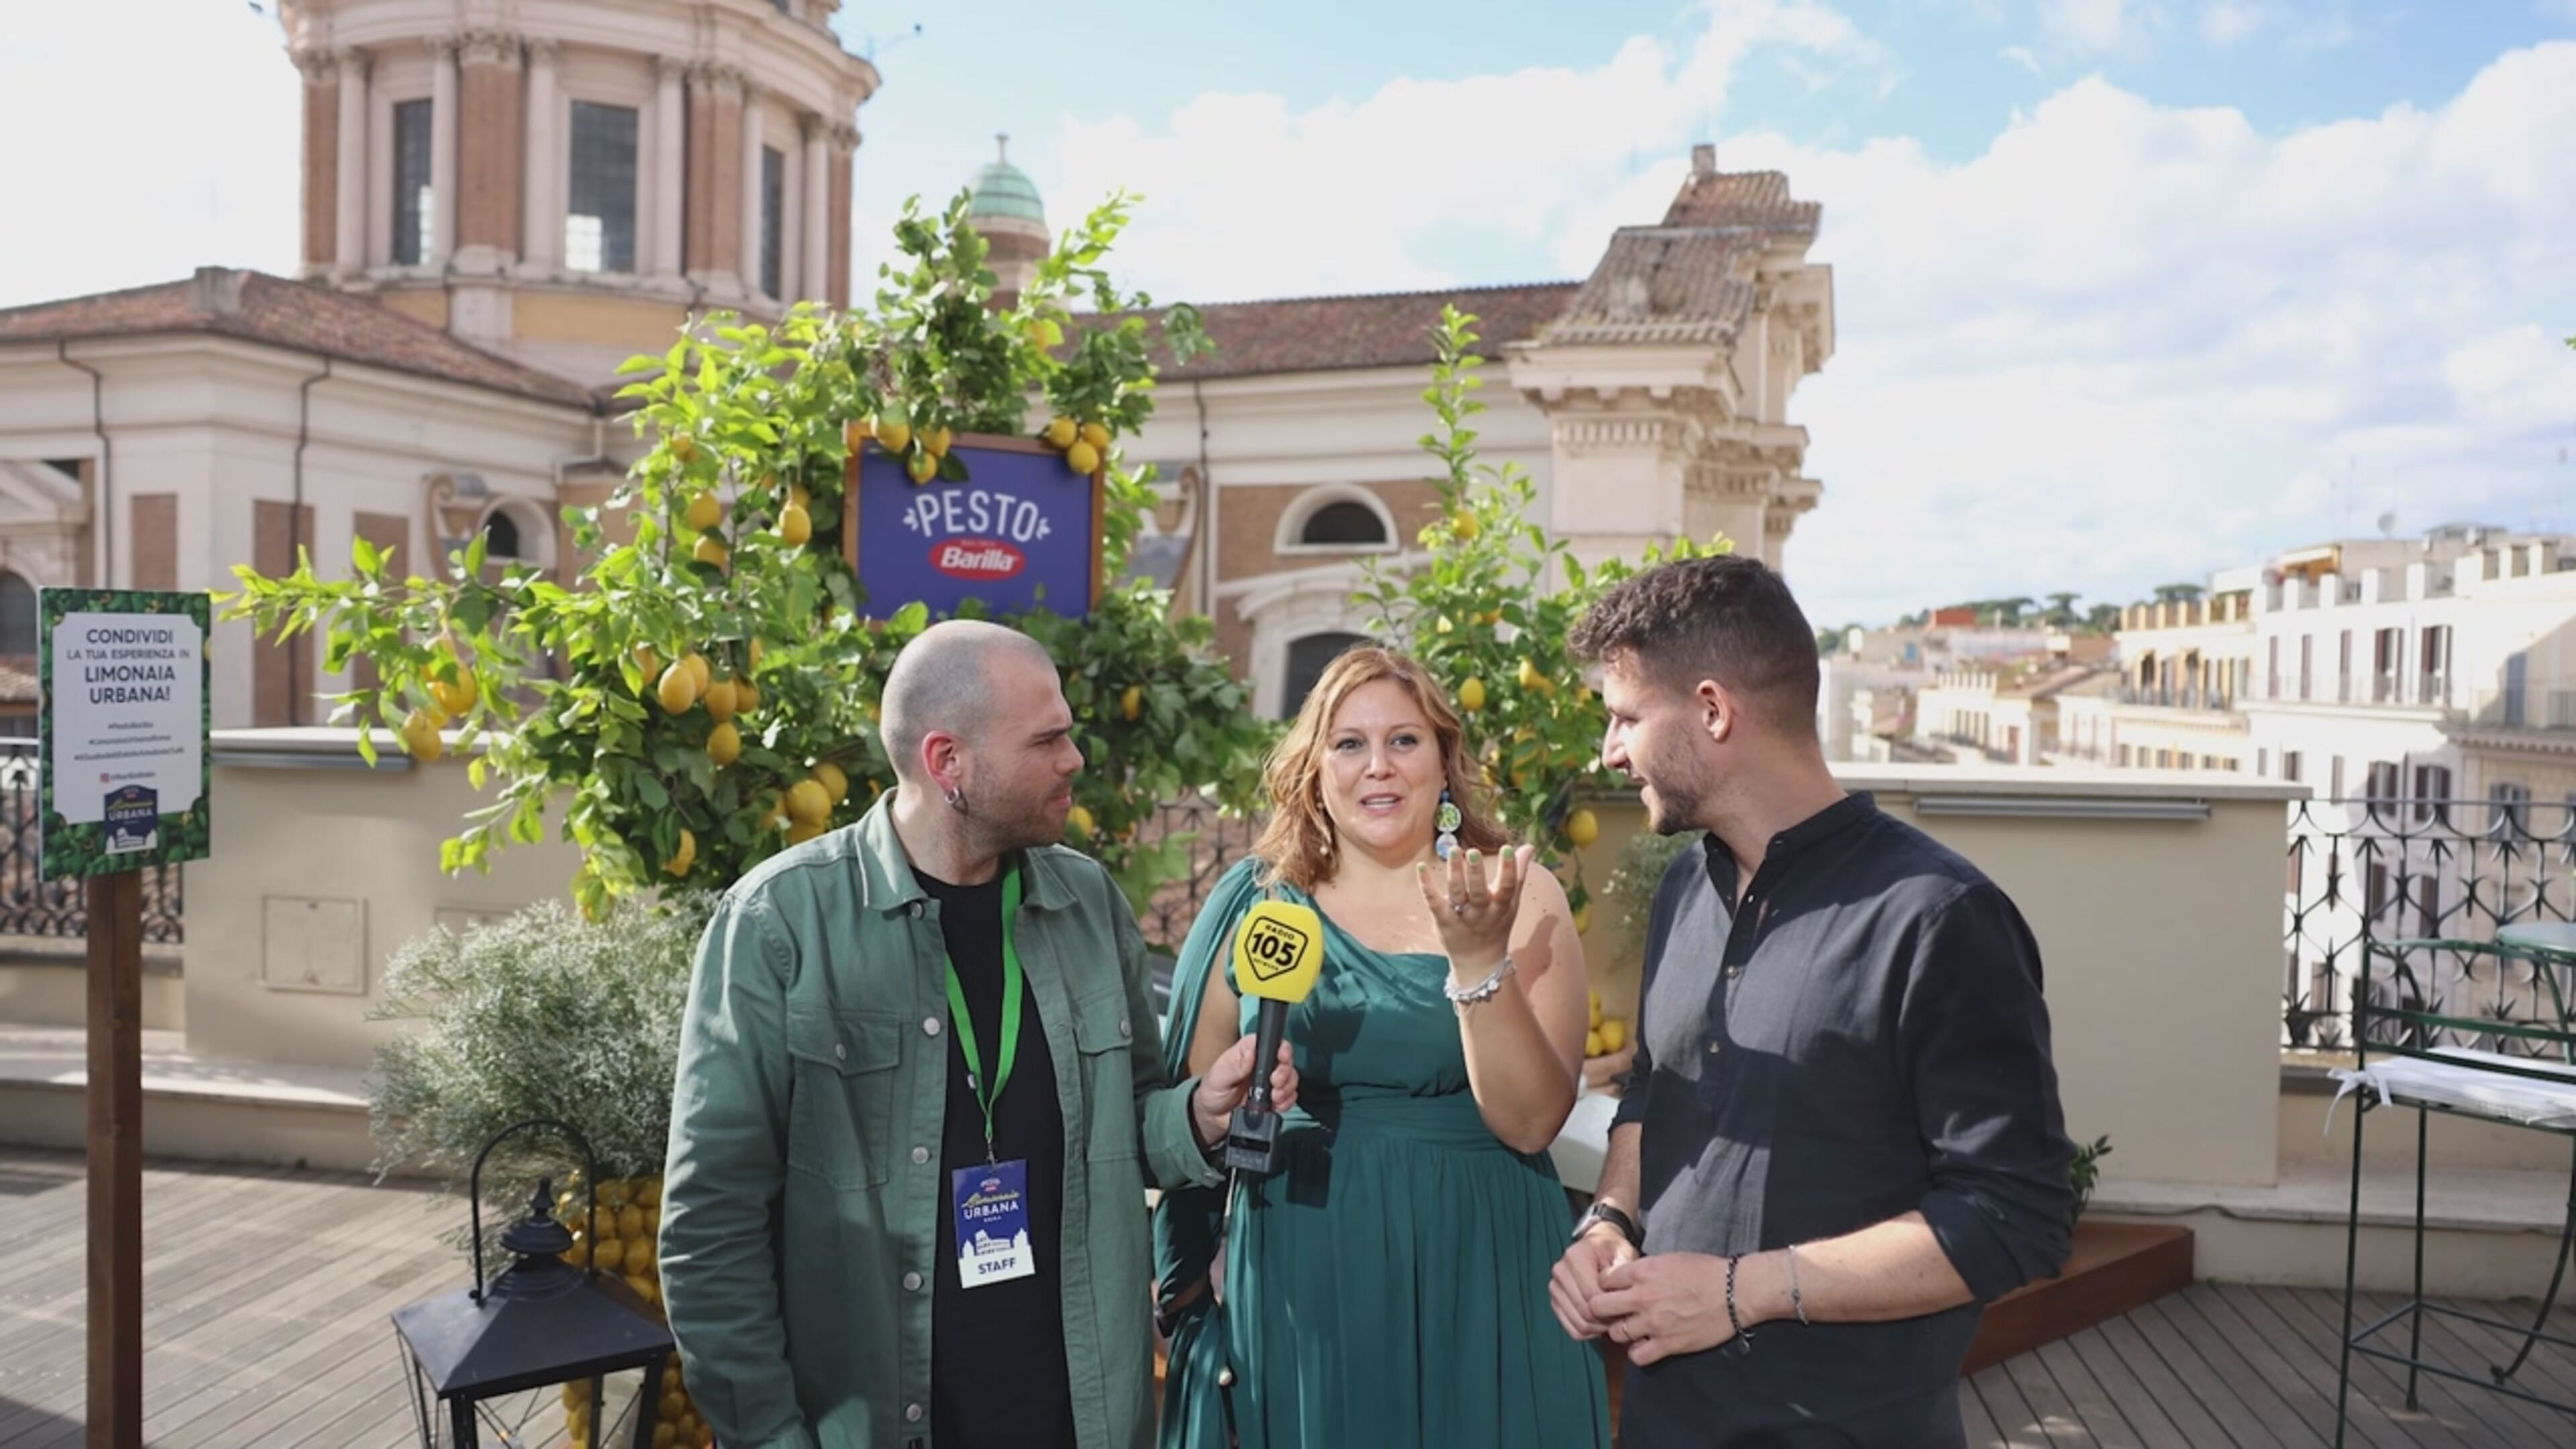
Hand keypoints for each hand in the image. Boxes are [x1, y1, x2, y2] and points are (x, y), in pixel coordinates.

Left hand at [1190, 1033, 1297, 1147]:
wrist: (1213, 1118)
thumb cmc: (1212, 1091)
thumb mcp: (1218, 1077)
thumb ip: (1234, 1066)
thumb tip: (1251, 1051)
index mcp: (1248, 1052)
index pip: (1270, 1042)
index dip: (1280, 1048)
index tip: (1282, 1058)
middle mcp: (1262, 1065)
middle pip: (1285, 1060)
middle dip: (1285, 1072)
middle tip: (1275, 1082)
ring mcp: (1269, 1082)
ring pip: (1290, 1078)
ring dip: (1287, 1088)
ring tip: (1274, 1097)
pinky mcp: (1274, 1098)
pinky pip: (1290, 1097)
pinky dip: (1287, 1101)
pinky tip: (1276, 1105)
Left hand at [1415, 844, 1532, 979]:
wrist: (1479, 962)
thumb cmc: (1497, 925)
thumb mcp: (1512, 903)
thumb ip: (1518, 874)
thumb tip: (1528, 846)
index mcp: (1501, 907)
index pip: (1507, 887)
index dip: (1509, 869)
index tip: (1508, 848)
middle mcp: (1482, 913)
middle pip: (1479, 892)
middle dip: (1476, 872)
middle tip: (1473, 851)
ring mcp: (1462, 918)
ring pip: (1457, 894)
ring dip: (1455, 872)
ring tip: (1453, 850)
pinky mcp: (1443, 921)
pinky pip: (1434, 903)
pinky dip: (1427, 885)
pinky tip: (1421, 867)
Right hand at [1549, 1222, 1638, 1339]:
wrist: (1597, 1247)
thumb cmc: (1613, 1251)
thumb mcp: (1623, 1253)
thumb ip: (1624, 1273)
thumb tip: (1624, 1297)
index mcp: (1575, 1258)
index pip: (1592, 1295)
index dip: (1612, 1306)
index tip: (1627, 1307)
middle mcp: (1560, 1272)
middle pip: (1584, 1311)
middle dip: (1606, 1320)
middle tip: (1623, 1319)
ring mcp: (1555, 1288)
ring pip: (1578, 1324)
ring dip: (1598, 1328)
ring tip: (1613, 1321)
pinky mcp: (1555, 1302)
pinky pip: (1572, 1329)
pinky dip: (1589, 1332)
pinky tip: (1601, 1324)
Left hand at [1586, 1252, 1743, 1365]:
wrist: (1735, 1291)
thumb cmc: (1706, 1271)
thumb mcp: (1669, 1259)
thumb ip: (1645, 1270)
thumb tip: (1627, 1278)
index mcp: (1643, 1271)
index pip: (1603, 1280)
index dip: (1606, 1286)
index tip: (1612, 1291)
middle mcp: (1643, 1297)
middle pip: (1599, 1307)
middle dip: (1602, 1310)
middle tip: (1613, 1313)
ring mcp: (1654, 1322)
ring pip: (1616, 1333)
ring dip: (1621, 1332)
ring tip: (1632, 1329)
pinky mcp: (1668, 1344)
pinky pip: (1638, 1357)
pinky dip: (1638, 1353)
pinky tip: (1646, 1345)